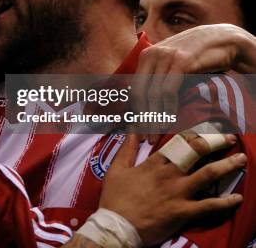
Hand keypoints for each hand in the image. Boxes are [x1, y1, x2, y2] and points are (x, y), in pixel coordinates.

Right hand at [100, 133, 244, 245]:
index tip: (207, 130)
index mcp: (154, 164)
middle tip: (230, 139)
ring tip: (241, 159)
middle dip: (215, 143)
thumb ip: (127, 150)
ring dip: (226, 166)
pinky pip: (209, 206)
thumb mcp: (116, 170)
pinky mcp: (183, 212)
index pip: (177, 143)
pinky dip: (225, 202)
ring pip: (207, 175)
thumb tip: (133, 131)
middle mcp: (169, 175)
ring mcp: (178, 193)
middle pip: (196, 153)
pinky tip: (238, 198)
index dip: (194, 135)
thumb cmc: (115, 199)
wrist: (117, 226)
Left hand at [133, 24, 255, 142]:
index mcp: (145, 56)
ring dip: (154, 117)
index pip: (134, 88)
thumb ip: (159, 78)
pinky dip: (168, 107)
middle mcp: (151, 55)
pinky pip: (168, 90)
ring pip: (152, 93)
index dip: (134, 111)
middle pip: (139, 92)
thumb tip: (146, 107)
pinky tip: (170, 119)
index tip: (136, 130)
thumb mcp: (172, 64)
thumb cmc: (198, 57)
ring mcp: (165, 56)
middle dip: (141, 118)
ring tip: (157, 133)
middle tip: (146, 138)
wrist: (223, 39)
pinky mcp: (181, 61)